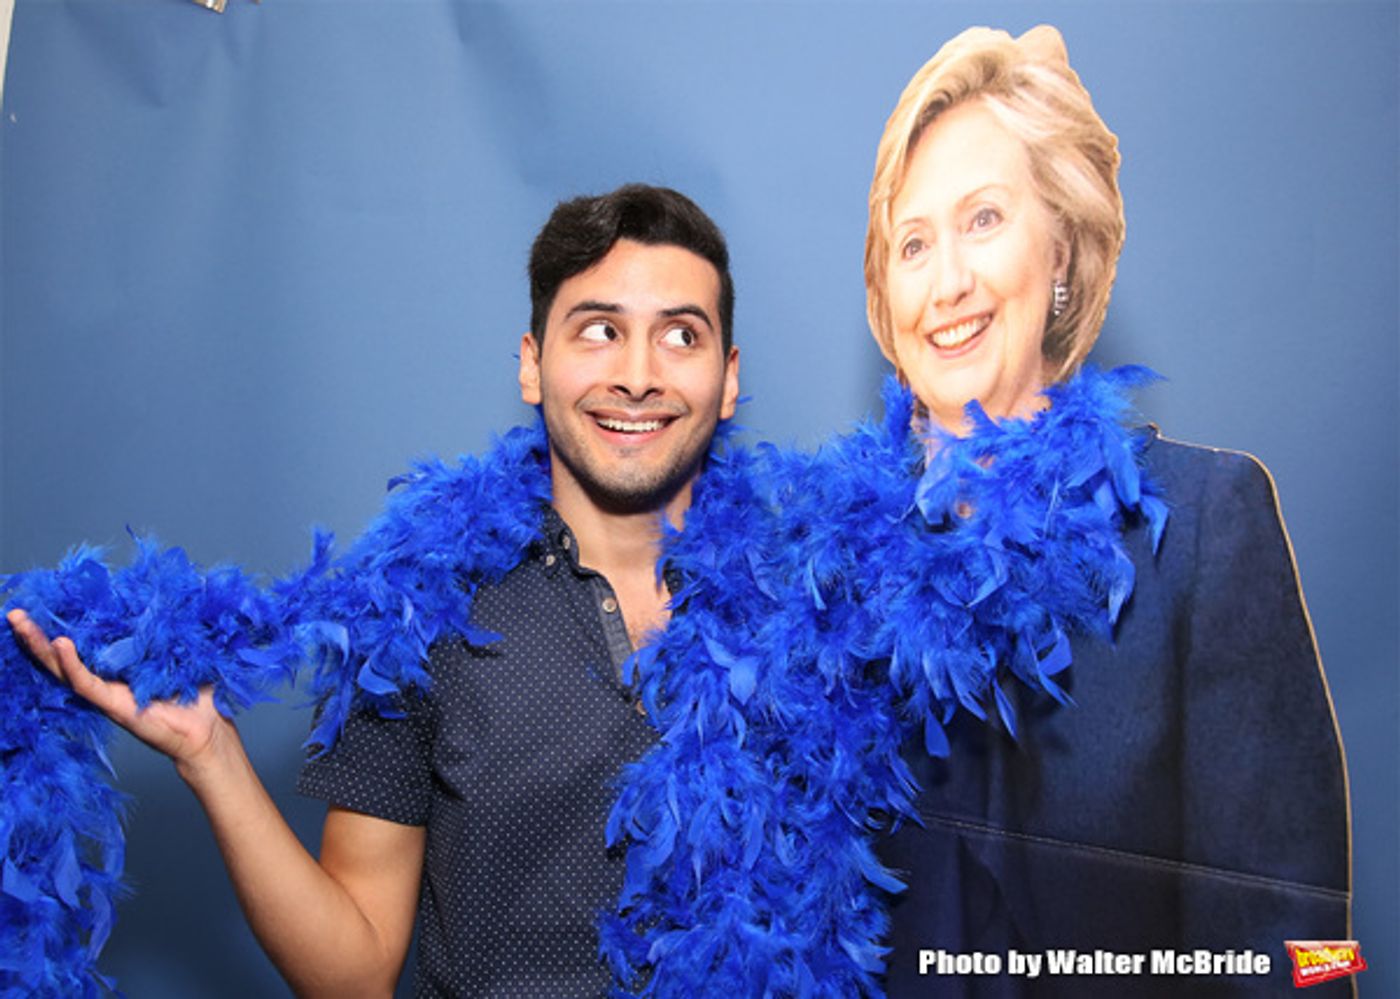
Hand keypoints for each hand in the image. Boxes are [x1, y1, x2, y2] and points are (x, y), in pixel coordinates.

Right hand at [7, 607, 230, 768]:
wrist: (208, 729)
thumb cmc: (196, 690)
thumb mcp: (184, 649)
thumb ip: (175, 624)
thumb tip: (191, 584)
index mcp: (116, 666)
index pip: (82, 643)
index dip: (61, 624)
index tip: (43, 602)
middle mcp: (105, 680)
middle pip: (60, 655)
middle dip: (35, 634)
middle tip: (15, 612)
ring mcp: (105, 694)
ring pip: (63, 669)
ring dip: (40, 646)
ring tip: (21, 623)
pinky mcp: (112, 706)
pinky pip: (86, 684)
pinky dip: (72, 664)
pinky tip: (59, 645)